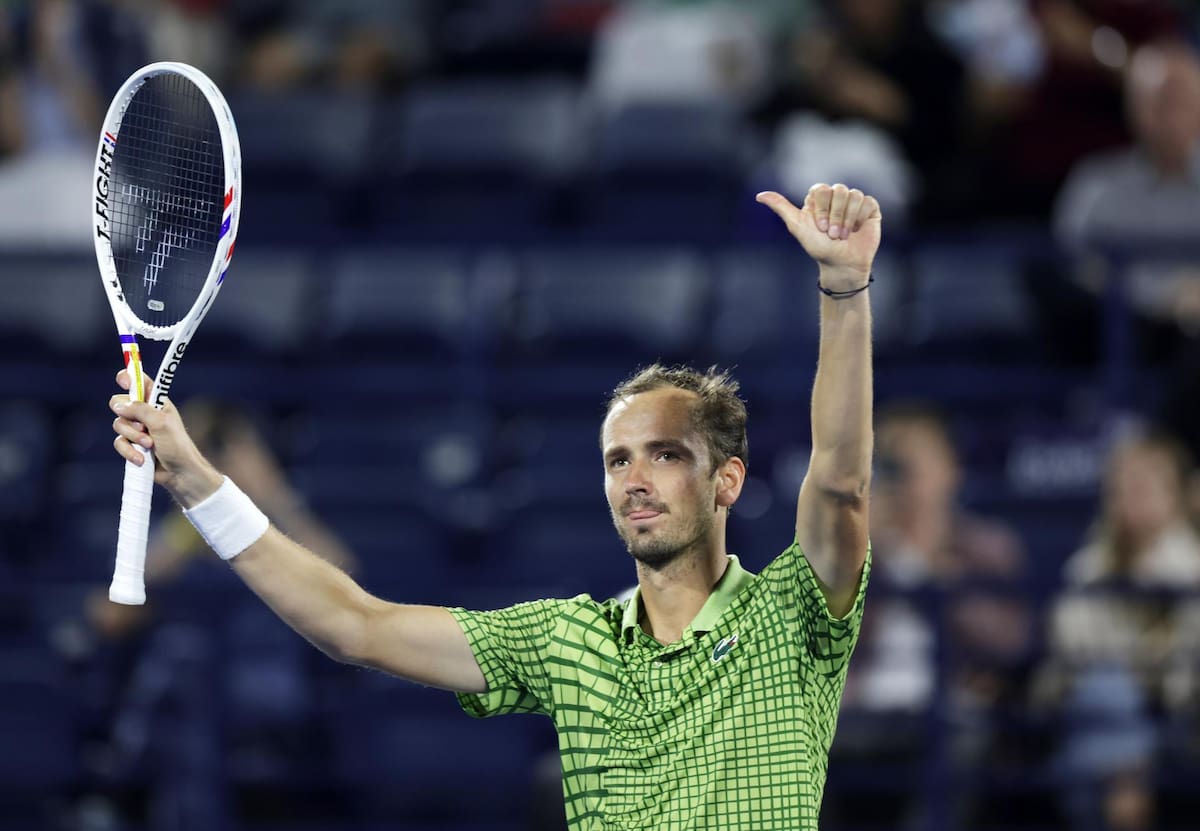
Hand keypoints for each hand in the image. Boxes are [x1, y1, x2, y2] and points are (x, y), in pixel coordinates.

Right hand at [110, 369, 222, 507]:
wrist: (179, 472)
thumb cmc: (177, 445)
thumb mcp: (160, 423)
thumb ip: (140, 410)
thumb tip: (119, 405)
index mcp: (156, 402)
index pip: (139, 382)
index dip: (129, 377)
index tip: (123, 379)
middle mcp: (144, 412)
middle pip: (119, 404)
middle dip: (129, 419)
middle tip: (144, 428)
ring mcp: (137, 429)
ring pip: (118, 425)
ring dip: (133, 438)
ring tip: (149, 446)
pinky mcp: (132, 445)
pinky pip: (119, 443)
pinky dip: (129, 451)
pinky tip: (142, 459)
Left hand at [757, 184, 881, 289]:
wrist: (842, 265)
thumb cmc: (819, 248)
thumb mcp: (797, 227)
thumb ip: (780, 208)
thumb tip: (759, 195)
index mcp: (818, 199)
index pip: (820, 189)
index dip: (821, 208)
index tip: (820, 228)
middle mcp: (836, 197)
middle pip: (838, 190)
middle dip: (835, 216)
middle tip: (832, 234)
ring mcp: (853, 202)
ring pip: (854, 195)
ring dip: (847, 219)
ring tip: (844, 236)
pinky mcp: (869, 209)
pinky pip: (867, 202)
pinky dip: (860, 218)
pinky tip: (857, 230)